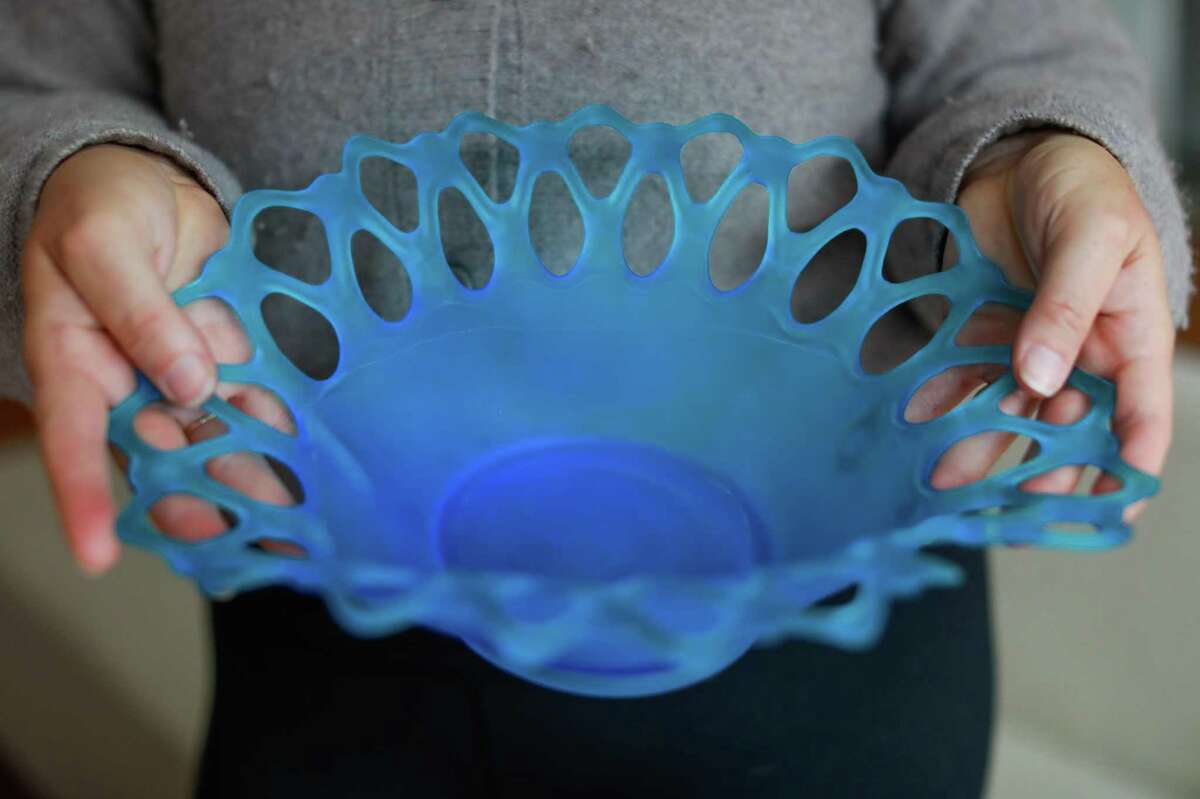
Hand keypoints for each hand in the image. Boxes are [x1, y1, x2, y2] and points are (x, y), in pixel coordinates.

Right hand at [21, 144, 292, 573]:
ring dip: (251, 482)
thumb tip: (187, 384)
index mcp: (75, 362)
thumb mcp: (103, 245)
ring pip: (213, 442)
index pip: (72, 440)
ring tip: (295, 529)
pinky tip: (316, 468)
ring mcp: (180, 377)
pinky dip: (281, 435)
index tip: (97, 557)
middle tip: (247, 544)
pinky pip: (253, 404)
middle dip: (200, 506)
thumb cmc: (101, 207)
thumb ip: (140, 313)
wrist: (147, 183)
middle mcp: (128, 384)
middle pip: (159, 457)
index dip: (84, 500)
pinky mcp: (226, 361)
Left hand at [920, 131, 1174, 511]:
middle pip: (1068, 429)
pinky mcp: (985, 333)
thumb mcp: (1092, 238)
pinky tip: (916, 422)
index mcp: (1132, 337)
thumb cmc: (1081, 186)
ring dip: (979, 447)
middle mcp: (1084, 354)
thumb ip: (1067, 308)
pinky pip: (965, 377)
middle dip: (1040, 469)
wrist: (1021, 154)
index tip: (1106, 510)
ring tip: (944, 480)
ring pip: (1010, 413)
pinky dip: (943, 400)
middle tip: (1006, 505)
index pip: (1141, 416)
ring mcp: (1032, 347)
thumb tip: (1041, 380)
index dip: (1128, 466)